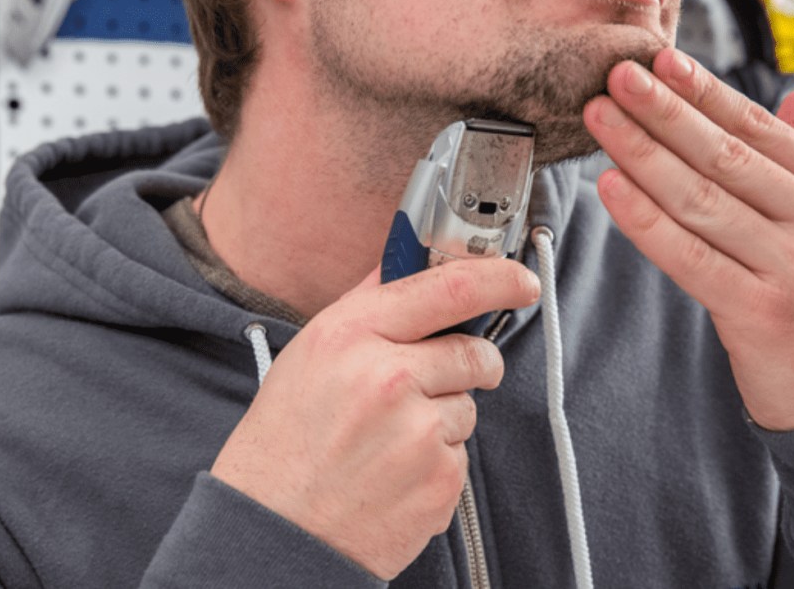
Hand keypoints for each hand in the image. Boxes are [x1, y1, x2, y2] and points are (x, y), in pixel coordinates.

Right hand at [211, 259, 540, 579]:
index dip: (498, 279)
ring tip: (388, 443)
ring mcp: (418, 433)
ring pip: (467, 407)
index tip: (520, 281)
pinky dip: (436, 464)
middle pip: (472, 353)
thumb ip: (365, 306)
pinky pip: (460, 456)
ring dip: (442, 420)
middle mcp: (388, 378)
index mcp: (351, 336)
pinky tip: (393, 475)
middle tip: (441, 382)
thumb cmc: (284, 442)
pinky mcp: (439, 481)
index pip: (448, 288)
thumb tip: (407, 259)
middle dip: (473, 364)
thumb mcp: (309, 355)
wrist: (274, 533)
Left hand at [583, 48, 793, 431]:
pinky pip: (690, 257)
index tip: (658, 61)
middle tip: (616, 77)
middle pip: (726, 155)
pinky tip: (612, 188)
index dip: (704, 92)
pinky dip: (646, 220)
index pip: (760, 128)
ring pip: (703, 200)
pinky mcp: (762, 314)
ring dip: (643, 154)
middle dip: (663, 112)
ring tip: (602, 121)